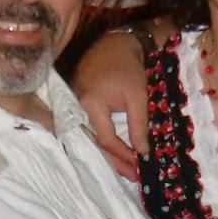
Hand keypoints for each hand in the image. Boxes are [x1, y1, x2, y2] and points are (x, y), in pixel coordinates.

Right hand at [72, 30, 150, 179]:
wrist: (115, 42)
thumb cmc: (128, 67)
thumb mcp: (138, 96)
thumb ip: (139, 125)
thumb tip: (142, 152)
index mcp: (91, 104)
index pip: (106, 139)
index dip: (123, 154)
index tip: (139, 165)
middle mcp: (78, 107)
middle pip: (95, 142)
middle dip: (114, 160)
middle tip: (132, 176)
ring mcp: (75, 105)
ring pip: (91, 136)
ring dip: (109, 153)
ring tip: (125, 168)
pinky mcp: (79, 103)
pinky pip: (91, 127)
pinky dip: (103, 139)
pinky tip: (115, 149)